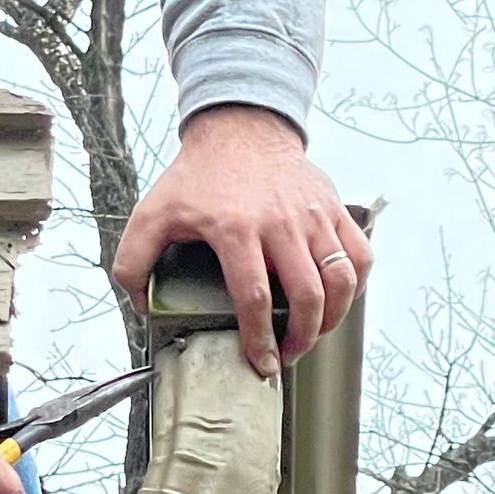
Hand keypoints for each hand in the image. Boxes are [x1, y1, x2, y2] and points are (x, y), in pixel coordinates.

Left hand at [111, 105, 369, 377]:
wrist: (240, 130)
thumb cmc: (198, 176)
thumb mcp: (152, 213)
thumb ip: (133, 260)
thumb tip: (140, 304)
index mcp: (234, 228)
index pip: (254, 297)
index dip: (260, 338)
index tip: (261, 363)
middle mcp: (280, 223)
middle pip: (307, 295)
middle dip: (301, 338)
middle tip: (287, 355)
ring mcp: (313, 216)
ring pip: (341, 279)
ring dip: (332, 319)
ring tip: (313, 334)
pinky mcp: (335, 208)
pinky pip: (361, 255)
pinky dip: (356, 286)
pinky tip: (337, 302)